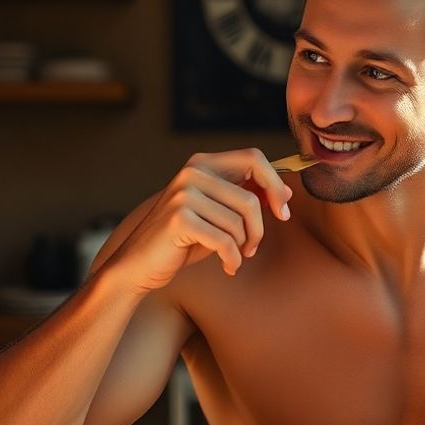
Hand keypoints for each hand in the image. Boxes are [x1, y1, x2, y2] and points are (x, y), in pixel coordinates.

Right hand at [109, 149, 291, 289]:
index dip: (275, 184)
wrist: (139, 264)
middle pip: (250, 198)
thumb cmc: (184, 240)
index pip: (253, 158)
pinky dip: (232, 259)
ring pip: (239, 223)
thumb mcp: (217, 214)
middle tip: (253, 247)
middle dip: (259, 229)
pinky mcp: (180, 219)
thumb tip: (285, 192)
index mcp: (203, 163)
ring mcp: (184, 194)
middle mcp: (192, 172)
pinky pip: (226, 241)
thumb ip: (244, 197)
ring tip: (235, 256)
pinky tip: (228, 267)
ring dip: (243, 247)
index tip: (283, 211)